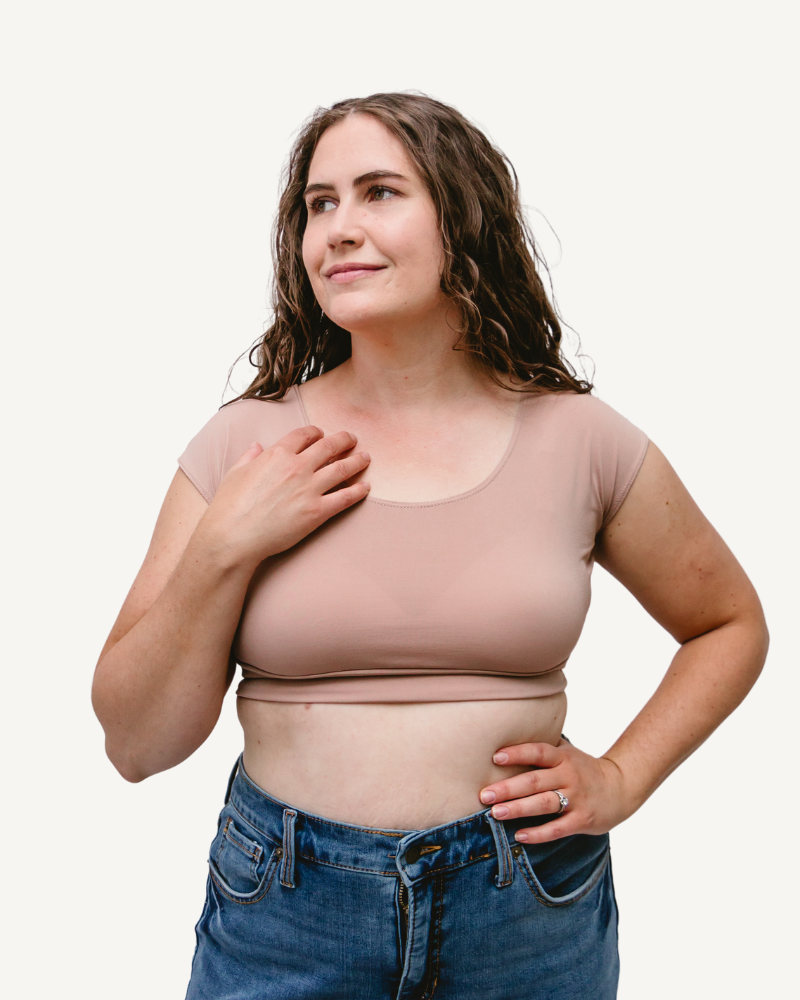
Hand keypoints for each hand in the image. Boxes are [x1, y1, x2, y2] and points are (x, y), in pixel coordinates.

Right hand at [198, 425, 370, 566]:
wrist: (233, 536)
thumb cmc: (229, 507)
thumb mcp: (234, 474)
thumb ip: (249, 457)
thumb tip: (256, 446)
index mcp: (276, 454)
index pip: (304, 435)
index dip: (316, 432)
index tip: (322, 434)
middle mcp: (297, 467)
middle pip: (329, 446)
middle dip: (344, 440)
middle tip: (352, 439)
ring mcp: (309, 489)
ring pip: (342, 468)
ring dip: (357, 461)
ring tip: (366, 458)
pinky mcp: (317, 512)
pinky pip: (345, 497)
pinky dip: (358, 491)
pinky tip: (366, 487)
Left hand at [478, 739, 636, 843]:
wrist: (620, 788)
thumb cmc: (582, 769)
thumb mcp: (566, 753)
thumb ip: (543, 750)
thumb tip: (507, 740)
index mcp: (563, 757)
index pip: (538, 752)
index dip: (518, 753)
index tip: (495, 757)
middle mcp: (569, 776)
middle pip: (535, 781)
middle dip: (508, 788)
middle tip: (485, 795)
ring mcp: (576, 798)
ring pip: (543, 804)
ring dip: (518, 809)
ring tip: (495, 813)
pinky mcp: (582, 820)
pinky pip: (558, 828)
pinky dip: (538, 833)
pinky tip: (520, 836)